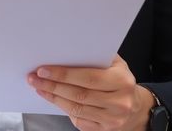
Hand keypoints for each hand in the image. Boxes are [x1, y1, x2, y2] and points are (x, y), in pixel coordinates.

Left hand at [27, 55, 153, 130]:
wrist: (136, 108)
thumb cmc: (119, 81)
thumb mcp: (115, 65)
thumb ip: (96, 56)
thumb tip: (66, 48)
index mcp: (122, 81)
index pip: (88, 78)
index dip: (63, 74)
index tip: (43, 70)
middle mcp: (120, 102)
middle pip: (79, 94)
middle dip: (52, 85)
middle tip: (34, 78)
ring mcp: (113, 118)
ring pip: (76, 108)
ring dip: (53, 97)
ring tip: (39, 88)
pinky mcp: (105, 129)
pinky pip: (79, 120)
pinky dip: (63, 109)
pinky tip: (53, 99)